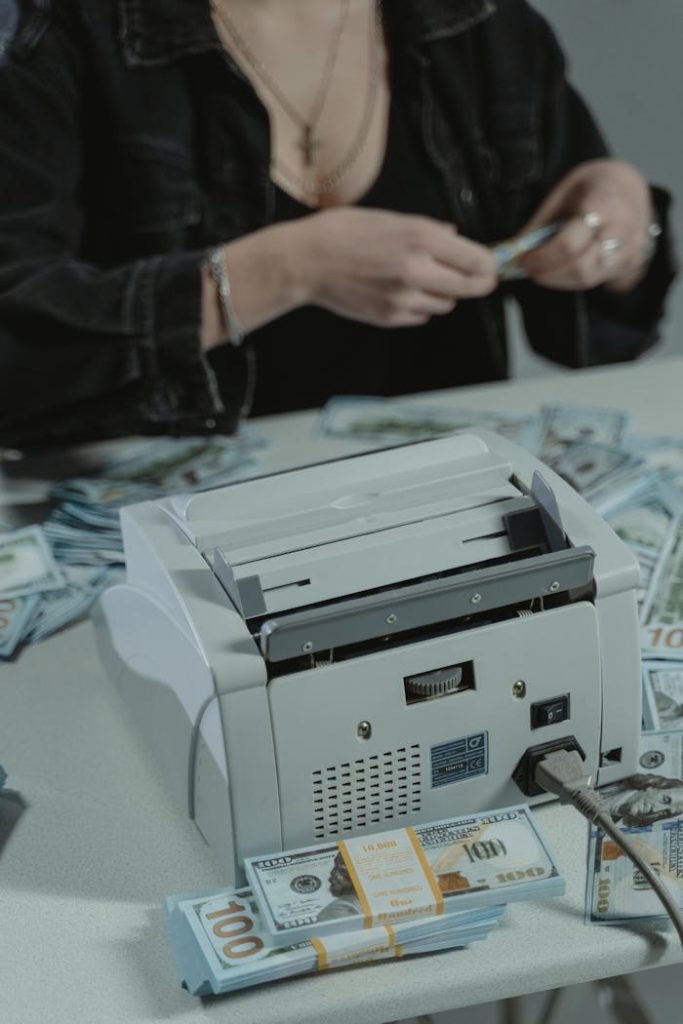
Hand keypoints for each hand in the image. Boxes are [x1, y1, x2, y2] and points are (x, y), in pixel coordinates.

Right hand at [295, 207, 496, 325]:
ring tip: (428, 279)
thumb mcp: (388, 217)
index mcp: (419, 238)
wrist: (306, 262)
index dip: (489, 263)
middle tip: (481, 280)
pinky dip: (421, 305)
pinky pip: (422, 315)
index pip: (475, 259)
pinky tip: (404, 291)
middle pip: (470, 287)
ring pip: (447, 304)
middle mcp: (416, 270)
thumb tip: (454, 235)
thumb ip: (427, 228)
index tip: (491, 265)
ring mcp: (403, 298)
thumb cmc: (342, 232)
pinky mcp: (390, 317)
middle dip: (479, 283)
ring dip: (446, 294)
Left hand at [518, 159, 653, 293]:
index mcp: (603, 204)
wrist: (629, 186)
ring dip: (559, 280)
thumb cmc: (594, 187)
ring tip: (544, 270)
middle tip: (531, 270)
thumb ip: (541, 223)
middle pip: (580, 268)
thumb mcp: (563, 192)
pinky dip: (574, 280)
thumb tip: (516, 251)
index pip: (569, 244)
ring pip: (588, 279)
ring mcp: (630, 249)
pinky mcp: (631, 264)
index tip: (525, 260)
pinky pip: (597, 281)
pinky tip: (563, 269)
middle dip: (549, 274)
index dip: (542, 257)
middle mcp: (622, 230)